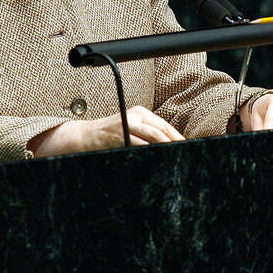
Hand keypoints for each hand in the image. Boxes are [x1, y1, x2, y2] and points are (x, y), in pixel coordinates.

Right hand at [29, 105, 183, 156]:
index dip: (177, 138)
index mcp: (140, 113)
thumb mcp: (131, 129)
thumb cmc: (111, 136)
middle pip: (160, 132)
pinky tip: (155, 160)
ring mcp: (126, 125)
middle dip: (174, 144)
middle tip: (185, 155)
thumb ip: (147, 135)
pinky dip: (148, 154)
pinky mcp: (118, 136)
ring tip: (175, 159)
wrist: (84, 136)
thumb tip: (170, 147)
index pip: (164, 126)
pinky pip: (138, 147)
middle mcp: (135, 116)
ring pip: (152, 139)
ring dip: (164, 149)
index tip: (188, 148)